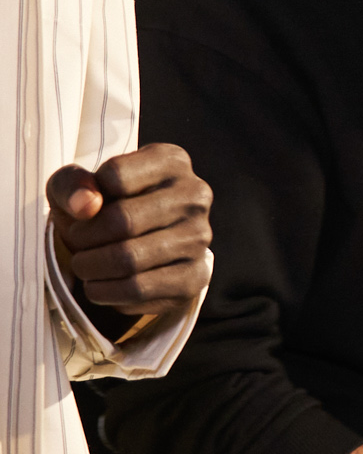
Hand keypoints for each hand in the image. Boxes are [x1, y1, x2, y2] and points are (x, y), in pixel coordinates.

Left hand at [47, 144, 212, 315]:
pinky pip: (138, 289)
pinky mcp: (195, 277)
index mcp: (171, 161)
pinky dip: (105, 291)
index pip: (115, 176)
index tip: (84, 209)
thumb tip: (87, 205)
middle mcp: (195, 195)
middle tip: (77, 243)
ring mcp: (200, 237)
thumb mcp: (76, 186)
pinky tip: (100, 285)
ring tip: (85, 265)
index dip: (86, 198)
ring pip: (129, 259)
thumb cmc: (102, 207)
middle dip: (84, 238)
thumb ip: (71, 184)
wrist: (133, 247)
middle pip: (123, 220)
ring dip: (91, 267)